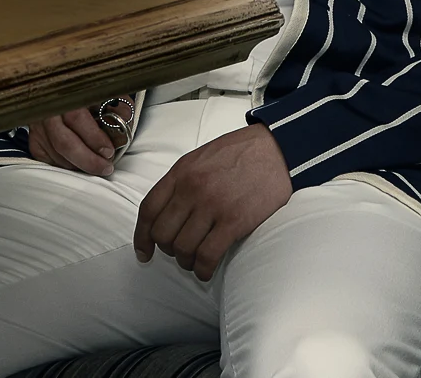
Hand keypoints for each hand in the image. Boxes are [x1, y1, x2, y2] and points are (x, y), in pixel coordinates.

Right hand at [27, 97, 130, 176]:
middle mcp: (47, 110)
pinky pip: (48, 159)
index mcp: (65, 93)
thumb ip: (117, 104)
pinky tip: (78, 164)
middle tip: (105, 167)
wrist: (58, 88)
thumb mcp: (104, 92)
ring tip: (96, 166)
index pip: (77, 119)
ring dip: (78, 165)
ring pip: (56, 154)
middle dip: (88, 161)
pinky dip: (65, 165)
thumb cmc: (85, 92)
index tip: (109, 151)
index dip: (94, 138)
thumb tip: (126, 119)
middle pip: (63, 142)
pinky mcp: (34, 139)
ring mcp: (38, 126)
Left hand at [134, 124, 290, 279]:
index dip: (142, 236)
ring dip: (186, 262)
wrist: (279, 149)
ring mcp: (212, 205)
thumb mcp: (202, 158)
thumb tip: (168, 211)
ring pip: (183, 248)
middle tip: (180, 252)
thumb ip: (183, 181)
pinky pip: (207, 256)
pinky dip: (203, 269)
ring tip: (195, 261)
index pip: (149, 209)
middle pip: (163, 233)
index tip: (144, 251)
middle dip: (168, 249)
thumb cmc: (242, 154)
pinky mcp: (234, 221)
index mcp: (181, 171)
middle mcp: (192, 188)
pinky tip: (206, 270)